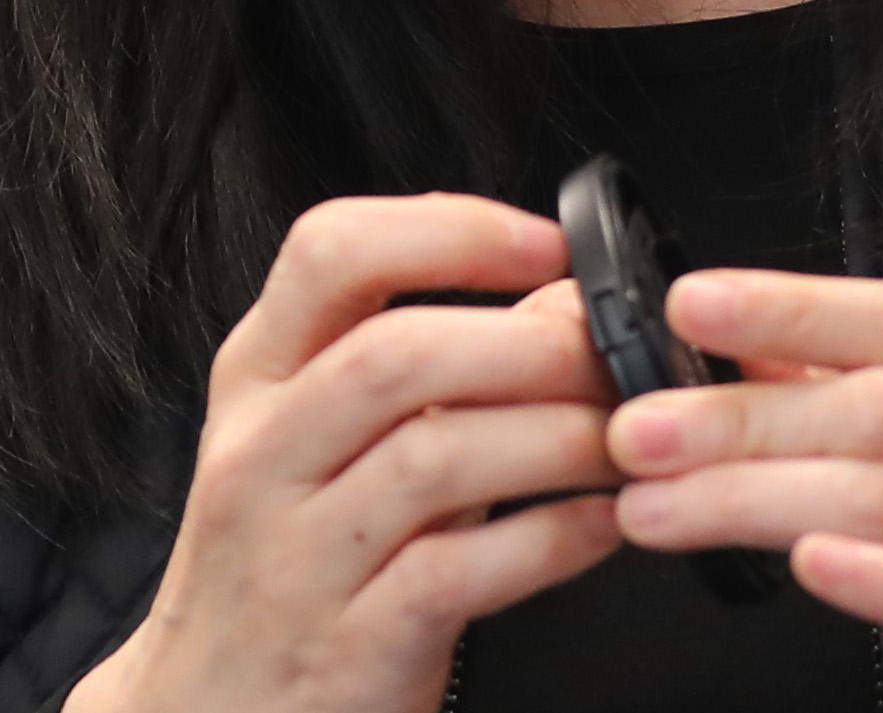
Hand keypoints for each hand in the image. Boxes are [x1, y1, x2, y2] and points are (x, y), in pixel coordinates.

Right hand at [67, 194, 619, 712]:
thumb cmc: (289, 563)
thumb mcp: (331, 447)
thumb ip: (436, 369)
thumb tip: (561, 300)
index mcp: (258, 378)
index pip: (330, 252)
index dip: (451, 231)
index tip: (546, 246)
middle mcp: (264, 456)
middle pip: (395, 355)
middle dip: (528, 344)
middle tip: (612, 354)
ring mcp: (294, 559)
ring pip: (433, 459)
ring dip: (555, 436)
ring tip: (624, 436)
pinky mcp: (344, 650)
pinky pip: (457, 573)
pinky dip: (549, 540)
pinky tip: (602, 523)